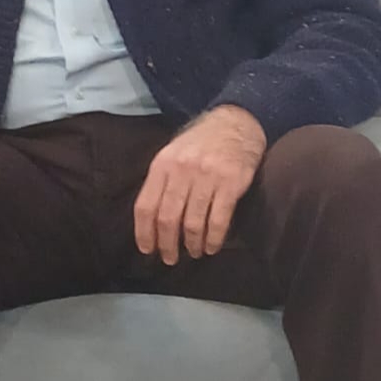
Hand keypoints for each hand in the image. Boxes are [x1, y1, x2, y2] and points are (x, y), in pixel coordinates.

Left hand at [133, 105, 265, 264]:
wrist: (236, 122)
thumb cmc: (201, 142)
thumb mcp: (173, 153)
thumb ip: (162, 181)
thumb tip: (150, 219)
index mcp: (163, 164)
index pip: (146, 205)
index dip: (144, 232)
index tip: (147, 249)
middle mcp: (182, 170)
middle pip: (168, 218)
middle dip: (167, 244)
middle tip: (170, 258)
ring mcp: (207, 177)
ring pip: (193, 223)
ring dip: (192, 244)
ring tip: (193, 252)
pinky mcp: (231, 184)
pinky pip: (218, 220)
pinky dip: (213, 239)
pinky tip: (211, 247)